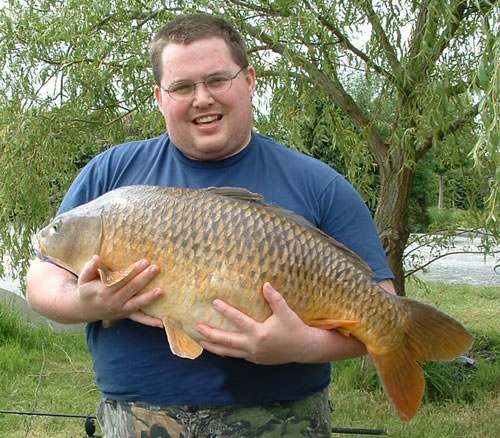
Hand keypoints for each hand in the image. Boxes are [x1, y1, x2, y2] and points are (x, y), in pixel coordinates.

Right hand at [77, 255, 163, 326]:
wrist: (83, 309)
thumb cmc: (86, 289)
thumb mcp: (83, 278)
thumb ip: (90, 267)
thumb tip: (96, 257)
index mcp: (103, 291)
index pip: (121, 279)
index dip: (133, 271)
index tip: (144, 262)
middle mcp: (113, 302)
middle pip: (131, 289)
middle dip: (144, 278)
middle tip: (156, 268)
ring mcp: (120, 310)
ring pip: (137, 303)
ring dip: (149, 297)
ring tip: (161, 290)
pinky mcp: (125, 315)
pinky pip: (139, 319)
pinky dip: (150, 321)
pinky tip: (162, 323)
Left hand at [197, 282, 333, 364]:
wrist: (304, 349)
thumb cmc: (295, 329)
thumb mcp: (286, 312)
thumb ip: (275, 298)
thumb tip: (265, 284)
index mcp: (259, 333)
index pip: (238, 320)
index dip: (225, 310)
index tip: (214, 302)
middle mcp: (253, 346)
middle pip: (226, 340)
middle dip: (210, 333)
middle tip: (197, 326)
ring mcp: (253, 355)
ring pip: (228, 352)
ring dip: (213, 346)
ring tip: (200, 341)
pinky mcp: (255, 359)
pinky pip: (236, 356)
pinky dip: (225, 352)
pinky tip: (217, 349)